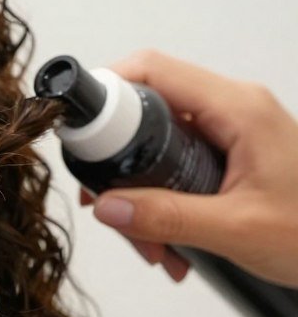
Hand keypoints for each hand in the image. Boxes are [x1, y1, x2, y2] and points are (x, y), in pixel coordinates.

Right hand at [80, 49, 297, 287]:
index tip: (78, 134)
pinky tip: (172, 243)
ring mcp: (232, 130)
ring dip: (141, 194)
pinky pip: (178, 165)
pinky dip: (163, 201)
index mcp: (238, 108)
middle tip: (108, 208)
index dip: (105, 92)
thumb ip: (167, 217)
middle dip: (119, 166)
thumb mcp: (238, 230)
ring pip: (158, 146)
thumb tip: (107, 207)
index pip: (151, 71)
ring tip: (152, 245)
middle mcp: (233, 108)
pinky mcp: (233, 153)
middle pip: (144, 112)